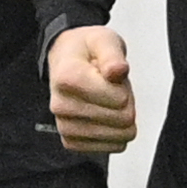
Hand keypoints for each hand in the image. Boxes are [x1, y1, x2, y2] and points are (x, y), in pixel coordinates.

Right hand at [48, 25, 135, 153]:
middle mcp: (61, 105)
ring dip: (120, 117)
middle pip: (122, 118)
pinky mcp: (71, 141)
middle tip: (110, 87)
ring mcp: (65, 126)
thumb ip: (113, 55)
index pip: (120, 100)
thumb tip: (117, 71)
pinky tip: (103, 114)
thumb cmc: (85, 51)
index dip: (124, 86)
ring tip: (106, 99)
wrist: (65, 60)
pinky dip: (115, 132)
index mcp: (68, 78)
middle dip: (125, 102)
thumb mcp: (104, 40)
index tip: (111, 76)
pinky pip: (111, 147)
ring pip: (119, 136)